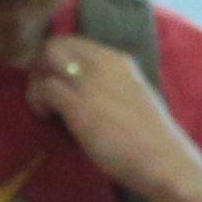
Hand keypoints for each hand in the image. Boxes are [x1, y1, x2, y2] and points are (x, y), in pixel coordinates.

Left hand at [28, 27, 201, 201]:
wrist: (164, 160)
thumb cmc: (151, 138)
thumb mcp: (131, 95)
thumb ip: (109, 85)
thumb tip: (82, 90)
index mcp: (118, 60)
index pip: (75, 42)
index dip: (58, 59)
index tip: (55, 80)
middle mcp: (103, 63)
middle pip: (56, 44)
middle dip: (41, 66)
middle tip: (43, 92)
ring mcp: (91, 82)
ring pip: (47, 59)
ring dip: (36, 81)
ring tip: (44, 106)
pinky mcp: (79, 106)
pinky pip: (44, 88)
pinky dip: (37, 100)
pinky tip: (47, 116)